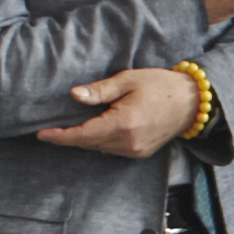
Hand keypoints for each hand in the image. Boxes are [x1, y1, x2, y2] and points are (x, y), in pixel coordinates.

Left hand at [40, 67, 189, 156]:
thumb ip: (100, 90)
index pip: (83, 135)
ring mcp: (135, 150)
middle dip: (69, 137)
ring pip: (99, 148)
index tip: (42, 134)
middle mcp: (128, 142)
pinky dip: (100, 142)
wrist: (191, 102)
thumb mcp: (128, 80)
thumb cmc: (160, 85)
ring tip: (70, 129)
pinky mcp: (141, 153)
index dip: (61, 136)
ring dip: (84, 139)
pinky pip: (112, 150)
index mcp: (122, 123)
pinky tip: (95, 131)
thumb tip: (74, 95)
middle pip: (88, 143)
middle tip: (51, 129)